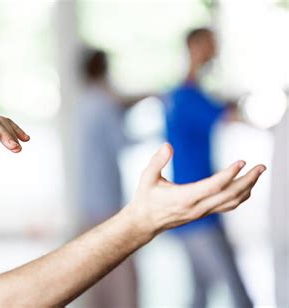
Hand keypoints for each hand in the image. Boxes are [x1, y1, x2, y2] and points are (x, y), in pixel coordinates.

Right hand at [126, 143, 265, 234]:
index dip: (229, 174)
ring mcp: (202, 212)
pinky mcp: (203, 213)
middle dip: (248, 180)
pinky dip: (240, 196)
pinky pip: (227, 206)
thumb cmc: (146, 198)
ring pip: (231, 202)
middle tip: (260, 166)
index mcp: (184, 197)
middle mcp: (197, 207)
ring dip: (247, 188)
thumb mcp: (146, 177)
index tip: (242, 162)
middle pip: (229, 195)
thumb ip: (157, 161)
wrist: (145, 222)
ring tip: (257, 173)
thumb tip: (167, 145)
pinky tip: (246, 187)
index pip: (213, 186)